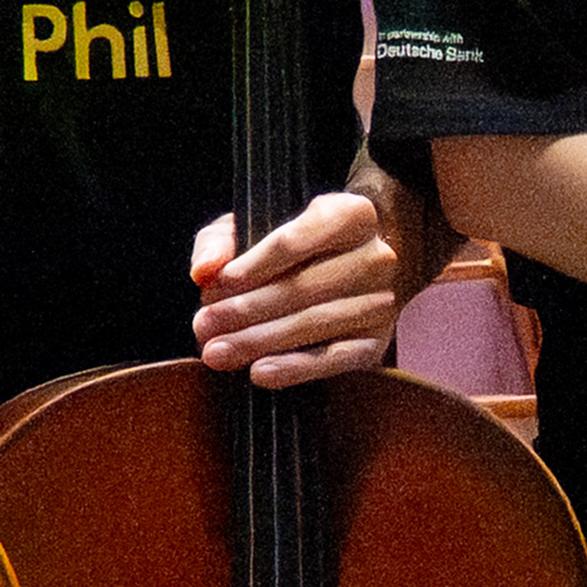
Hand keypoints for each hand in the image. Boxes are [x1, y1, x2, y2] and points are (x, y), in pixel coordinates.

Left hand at [190, 174, 421, 386]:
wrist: (349, 267)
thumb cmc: (294, 246)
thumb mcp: (252, 226)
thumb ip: (220, 241)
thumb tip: (205, 270)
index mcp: (351, 214)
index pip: (298, 239)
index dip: (255, 264)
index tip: (218, 285)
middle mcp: (376, 257)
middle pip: (303, 286)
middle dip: (246, 310)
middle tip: (204, 326)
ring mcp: (382, 302)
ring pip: (314, 323)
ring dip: (259, 341)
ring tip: (216, 352)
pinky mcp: (375, 342)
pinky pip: (334, 359)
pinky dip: (295, 368)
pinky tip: (260, 372)